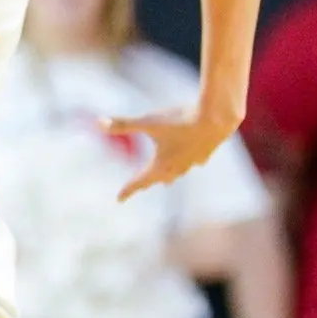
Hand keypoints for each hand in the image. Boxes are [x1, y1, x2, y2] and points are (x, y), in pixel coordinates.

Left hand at [103, 104, 239, 200]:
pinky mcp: (207, 153)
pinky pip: (196, 162)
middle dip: (147, 183)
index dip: (128, 189)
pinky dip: (189, 164)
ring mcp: (194, 162)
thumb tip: (99, 123)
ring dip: (169, 176)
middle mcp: (178, 167)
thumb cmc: (180, 120)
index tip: (119, 199)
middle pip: (159, 179)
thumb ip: (123, 124)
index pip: (139, 181)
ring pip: (178, 173)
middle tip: (138, 188)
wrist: (217, 118)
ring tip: (164, 180)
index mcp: (161, 164)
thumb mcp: (148, 121)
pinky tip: (194, 164)